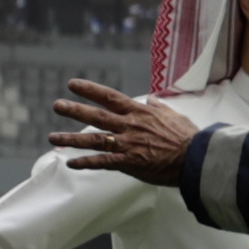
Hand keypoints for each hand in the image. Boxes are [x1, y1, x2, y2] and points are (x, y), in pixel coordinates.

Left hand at [50, 79, 195, 181]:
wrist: (196, 157)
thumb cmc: (188, 137)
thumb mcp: (174, 115)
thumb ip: (159, 107)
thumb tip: (152, 98)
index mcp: (139, 112)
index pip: (109, 97)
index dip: (90, 90)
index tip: (73, 84)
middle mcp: (129, 125)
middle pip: (96, 116)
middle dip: (74, 110)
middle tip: (56, 105)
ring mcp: (127, 144)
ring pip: (94, 140)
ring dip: (71, 139)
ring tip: (52, 137)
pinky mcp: (129, 162)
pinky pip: (103, 162)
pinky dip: (86, 163)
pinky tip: (70, 163)